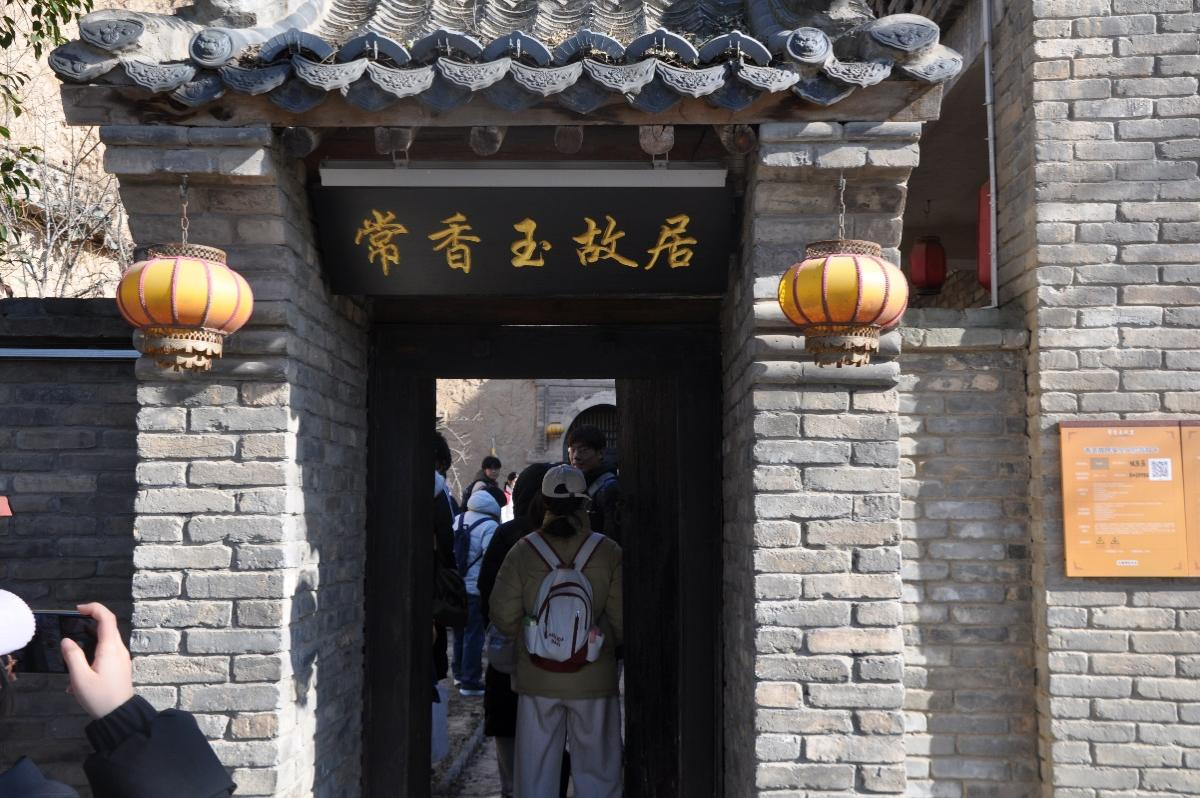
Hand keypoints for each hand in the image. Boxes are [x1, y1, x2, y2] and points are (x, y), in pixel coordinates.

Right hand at [61, 603, 133, 719]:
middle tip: (70, 629)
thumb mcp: (80, 678)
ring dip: (87, 646)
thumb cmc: (100, 696)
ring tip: (70, 658)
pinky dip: (91, 658)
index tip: (78, 609)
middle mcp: (119, 649)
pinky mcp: (119, 666)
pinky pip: (105, 654)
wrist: (119, 714)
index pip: (107, 618)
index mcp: (111, 648)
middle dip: (87, 625)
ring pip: (104, 642)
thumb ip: (72, 657)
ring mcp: (121, 658)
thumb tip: (66, 640)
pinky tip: (77, 677)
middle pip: (106, 628)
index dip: (94, 608)